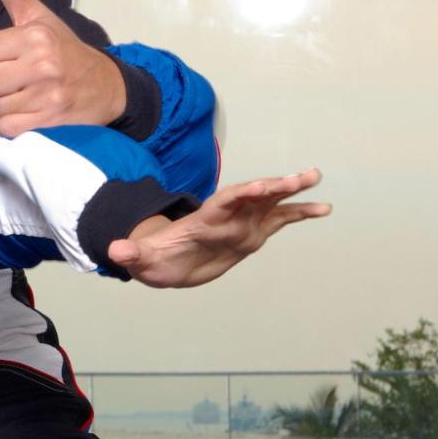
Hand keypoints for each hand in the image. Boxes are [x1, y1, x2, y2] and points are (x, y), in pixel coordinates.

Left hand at [0, 0, 127, 136]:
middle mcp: (42, 64)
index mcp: (35, 36)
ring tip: (23, 97)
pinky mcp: (50, 122)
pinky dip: (13, 126)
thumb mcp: (41, 18)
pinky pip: (7, 129)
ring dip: (3, 107)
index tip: (6, 60)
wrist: (107, 87)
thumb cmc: (66, 51)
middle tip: (13, 81)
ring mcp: (47, 95)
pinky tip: (28, 114)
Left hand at [108, 168, 329, 287]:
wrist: (165, 262)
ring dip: (293, 192)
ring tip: (316, 178)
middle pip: (253, 195)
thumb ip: (130, 254)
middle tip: (303, 176)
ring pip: (270, 202)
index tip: (260, 186)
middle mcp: (227, 216)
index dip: (242, 193)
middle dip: (274, 186)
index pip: (224, 201)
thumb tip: (113, 251)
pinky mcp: (253, 232)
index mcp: (204, 219)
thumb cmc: (154, 258)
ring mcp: (242, 222)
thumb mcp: (140, 259)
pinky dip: (300, 213)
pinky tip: (324, 208)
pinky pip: (280, 220)